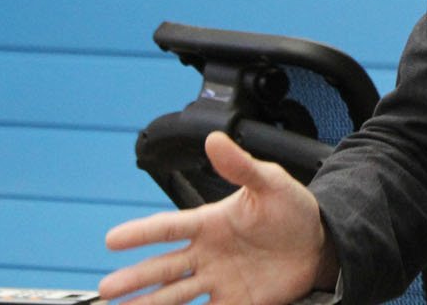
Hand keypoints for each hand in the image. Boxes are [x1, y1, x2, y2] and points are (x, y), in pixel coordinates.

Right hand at [98, 132, 336, 304]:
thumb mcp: (270, 182)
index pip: (169, 228)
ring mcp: (218, 279)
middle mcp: (207, 253)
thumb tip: (214, 139)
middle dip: (135, 278)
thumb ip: (241, 165)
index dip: (140, 233)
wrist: (319, 244)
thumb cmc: (292, 209)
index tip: (112, 239)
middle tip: (107, 289)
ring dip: (148, 304)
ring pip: (175, 295)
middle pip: (163, 267)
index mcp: (210, 222)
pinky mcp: (235, 302)